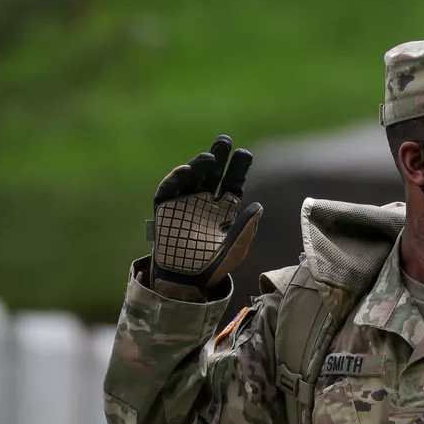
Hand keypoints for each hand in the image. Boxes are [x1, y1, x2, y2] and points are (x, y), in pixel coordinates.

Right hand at [148, 135, 262, 298]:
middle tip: (225, 141)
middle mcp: (204, 201)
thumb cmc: (213, 267)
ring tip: (209, 157)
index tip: (244, 154)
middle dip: (218, 156)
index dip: (238, 168)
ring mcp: (183, 203)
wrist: (184, 281)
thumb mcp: (234, 249)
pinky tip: (185, 170)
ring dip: (199, 164)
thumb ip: (245, 229)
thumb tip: (258, 207)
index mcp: (224, 208)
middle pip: (212, 173)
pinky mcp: (165, 209)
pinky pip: (168, 190)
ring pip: (192, 177)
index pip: (232, 183)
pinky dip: (175, 178)